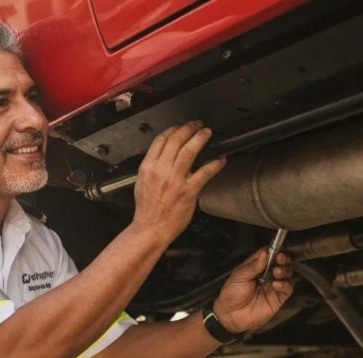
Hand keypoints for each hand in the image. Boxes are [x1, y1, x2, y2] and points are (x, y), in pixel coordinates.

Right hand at [131, 121, 225, 242]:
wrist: (151, 228)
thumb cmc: (147, 209)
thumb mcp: (142, 182)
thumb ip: (152, 167)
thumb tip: (164, 155)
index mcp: (148, 167)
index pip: (161, 140)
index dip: (173, 129)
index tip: (180, 126)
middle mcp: (161, 170)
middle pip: (176, 140)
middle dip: (189, 128)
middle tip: (197, 125)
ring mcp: (175, 180)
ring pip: (189, 150)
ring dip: (200, 138)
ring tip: (207, 133)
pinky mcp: (188, 191)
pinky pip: (205, 172)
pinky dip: (214, 163)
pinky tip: (220, 158)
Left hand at [213, 250, 293, 332]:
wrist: (230, 316)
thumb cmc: (231, 295)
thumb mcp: (239, 277)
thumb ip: (253, 265)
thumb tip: (265, 253)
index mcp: (255, 266)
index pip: (268, 253)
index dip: (273, 250)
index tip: (274, 250)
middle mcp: (266, 274)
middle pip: (281, 261)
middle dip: (283, 258)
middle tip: (280, 258)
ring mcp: (272, 285)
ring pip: (287, 273)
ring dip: (284, 270)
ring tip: (277, 272)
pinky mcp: (278, 297)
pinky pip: (287, 288)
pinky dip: (285, 284)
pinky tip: (276, 285)